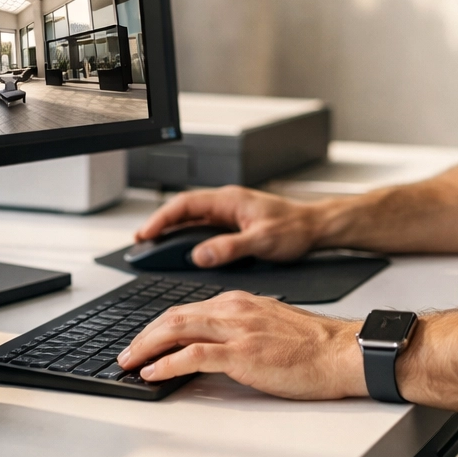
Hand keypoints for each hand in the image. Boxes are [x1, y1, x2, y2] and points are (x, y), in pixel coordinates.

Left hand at [117, 291, 366, 399]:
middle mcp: (233, 309)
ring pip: (177, 330)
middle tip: (126, 353)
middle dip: (144, 335)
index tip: (143, 340)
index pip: (187, 310)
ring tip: (129, 363)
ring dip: (146, 347)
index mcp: (239, 302)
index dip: (159, 326)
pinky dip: (167, 364)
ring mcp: (237, 330)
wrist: (341, 352)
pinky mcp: (243, 353)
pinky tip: (152, 373)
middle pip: (174, 316)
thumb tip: (214, 347)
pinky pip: (193, 355)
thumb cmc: (313, 345)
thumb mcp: (269, 325)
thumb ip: (240, 329)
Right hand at [135, 186, 326, 267]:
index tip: (145, 234)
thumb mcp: (261, 240)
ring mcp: (230, 213)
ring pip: (192, 219)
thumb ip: (229, 247)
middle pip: (183, 211)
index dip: (161, 218)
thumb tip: (199, 255)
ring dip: (172, 231)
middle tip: (141, 243)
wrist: (316, 228)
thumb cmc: (295, 229)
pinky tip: (182, 249)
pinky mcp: (235, 224)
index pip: (185, 205)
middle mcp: (226, 204)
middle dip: (160, 225)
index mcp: (229, 200)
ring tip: (154, 247)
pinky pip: (204, 228)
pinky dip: (188, 237)